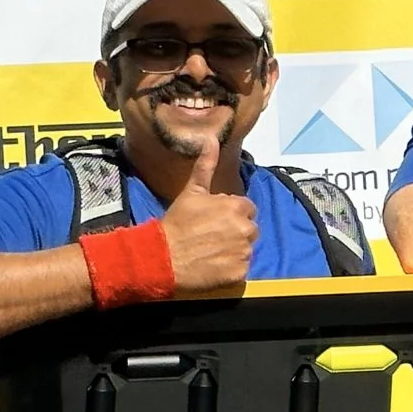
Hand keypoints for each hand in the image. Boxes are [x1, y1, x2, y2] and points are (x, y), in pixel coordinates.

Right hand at [160, 138, 256, 293]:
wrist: (162, 256)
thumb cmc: (176, 222)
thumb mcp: (192, 191)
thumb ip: (206, 166)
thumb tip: (212, 138)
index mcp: (237, 207)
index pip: (247, 209)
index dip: (231, 214)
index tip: (214, 220)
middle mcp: (245, 229)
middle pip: (250, 229)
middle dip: (235, 231)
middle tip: (211, 236)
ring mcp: (243, 252)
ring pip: (246, 249)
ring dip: (233, 250)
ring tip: (211, 251)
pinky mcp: (239, 272)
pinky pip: (242, 268)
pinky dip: (231, 268)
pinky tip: (213, 264)